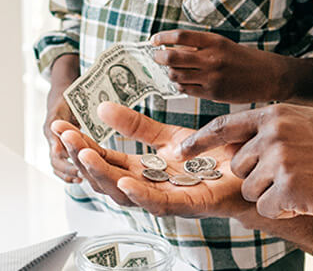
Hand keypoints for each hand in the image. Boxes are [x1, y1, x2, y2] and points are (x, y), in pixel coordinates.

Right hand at [44, 55, 81, 182]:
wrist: (61, 94)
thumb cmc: (68, 96)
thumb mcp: (69, 102)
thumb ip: (64, 118)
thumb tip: (62, 141)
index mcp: (52, 125)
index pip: (56, 148)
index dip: (65, 160)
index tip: (77, 168)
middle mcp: (50, 136)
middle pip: (54, 159)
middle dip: (67, 169)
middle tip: (81, 175)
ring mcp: (53, 141)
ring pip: (55, 163)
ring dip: (66, 173)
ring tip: (80, 178)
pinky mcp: (58, 145)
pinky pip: (59, 163)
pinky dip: (66, 172)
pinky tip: (78, 177)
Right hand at [51, 102, 252, 219]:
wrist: (252, 167)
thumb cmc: (214, 157)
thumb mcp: (169, 135)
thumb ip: (137, 125)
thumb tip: (102, 108)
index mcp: (143, 171)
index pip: (103, 158)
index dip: (81, 144)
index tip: (60, 126)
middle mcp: (149, 187)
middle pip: (106, 177)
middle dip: (81, 157)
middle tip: (64, 136)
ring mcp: (167, 198)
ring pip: (125, 192)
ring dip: (102, 174)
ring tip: (84, 155)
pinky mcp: (190, 204)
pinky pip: (159, 202)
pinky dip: (139, 194)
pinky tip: (124, 181)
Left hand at [149, 30, 311, 103]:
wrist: (270, 76)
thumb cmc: (246, 59)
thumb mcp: (224, 45)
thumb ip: (201, 46)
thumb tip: (174, 48)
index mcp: (215, 41)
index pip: (180, 36)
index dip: (163, 37)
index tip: (154, 39)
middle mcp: (212, 58)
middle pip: (173, 57)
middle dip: (159, 57)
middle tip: (156, 56)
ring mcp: (211, 78)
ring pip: (177, 75)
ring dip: (170, 72)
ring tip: (171, 70)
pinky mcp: (213, 94)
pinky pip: (186, 90)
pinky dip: (180, 85)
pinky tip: (183, 82)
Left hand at [180, 104, 312, 219]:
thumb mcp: (305, 122)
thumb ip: (272, 127)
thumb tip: (240, 139)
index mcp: (274, 115)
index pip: (225, 126)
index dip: (200, 140)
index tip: (180, 150)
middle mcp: (273, 133)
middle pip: (238, 167)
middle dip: (258, 178)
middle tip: (292, 175)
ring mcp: (280, 159)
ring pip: (251, 190)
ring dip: (272, 195)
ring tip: (303, 184)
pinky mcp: (288, 186)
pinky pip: (268, 207)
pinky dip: (285, 209)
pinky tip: (308, 198)